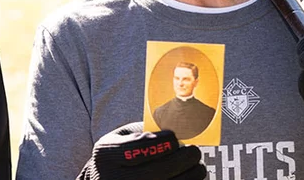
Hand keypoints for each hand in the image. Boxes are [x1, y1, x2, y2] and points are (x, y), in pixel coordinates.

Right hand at [77, 123, 205, 179]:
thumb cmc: (119, 157)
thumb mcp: (121, 138)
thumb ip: (144, 132)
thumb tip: (178, 128)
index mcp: (106, 156)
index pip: (138, 149)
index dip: (161, 143)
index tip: (175, 138)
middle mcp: (113, 179)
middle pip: (157, 171)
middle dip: (182, 160)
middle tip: (194, 151)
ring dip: (190, 176)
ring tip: (197, 167)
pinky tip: (190, 178)